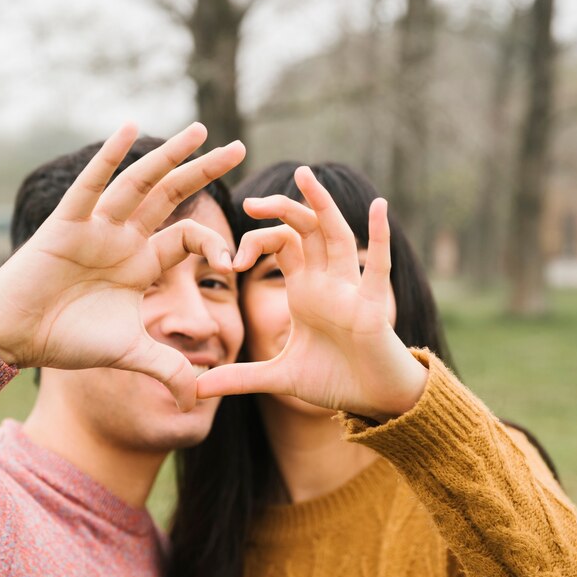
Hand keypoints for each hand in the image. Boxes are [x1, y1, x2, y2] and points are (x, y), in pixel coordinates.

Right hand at [0, 122, 245, 410]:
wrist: (16, 337)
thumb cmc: (68, 341)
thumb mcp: (130, 353)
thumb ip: (167, 368)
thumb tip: (198, 397)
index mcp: (141, 262)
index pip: (188, 236)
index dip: (214, 244)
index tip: (232, 264)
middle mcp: (123, 238)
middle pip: (171, 195)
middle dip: (204, 171)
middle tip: (239, 146)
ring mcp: (97, 227)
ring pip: (139, 183)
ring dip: (169, 155)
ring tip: (200, 130)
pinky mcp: (68, 223)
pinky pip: (92, 185)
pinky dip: (109, 158)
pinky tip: (131, 128)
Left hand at [196, 166, 427, 420]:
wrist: (374, 401)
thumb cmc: (334, 380)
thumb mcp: (279, 378)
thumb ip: (240, 378)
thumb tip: (197, 390)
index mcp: (306, 289)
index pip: (282, 243)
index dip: (256, 239)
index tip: (232, 261)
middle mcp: (328, 281)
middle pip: (306, 229)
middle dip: (282, 209)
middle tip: (250, 202)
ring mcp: (351, 290)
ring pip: (337, 236)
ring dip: (322, 205)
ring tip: (305, 175)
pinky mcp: (372, 307)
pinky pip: (377, 267)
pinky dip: (379, 238)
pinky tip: (379, 206)